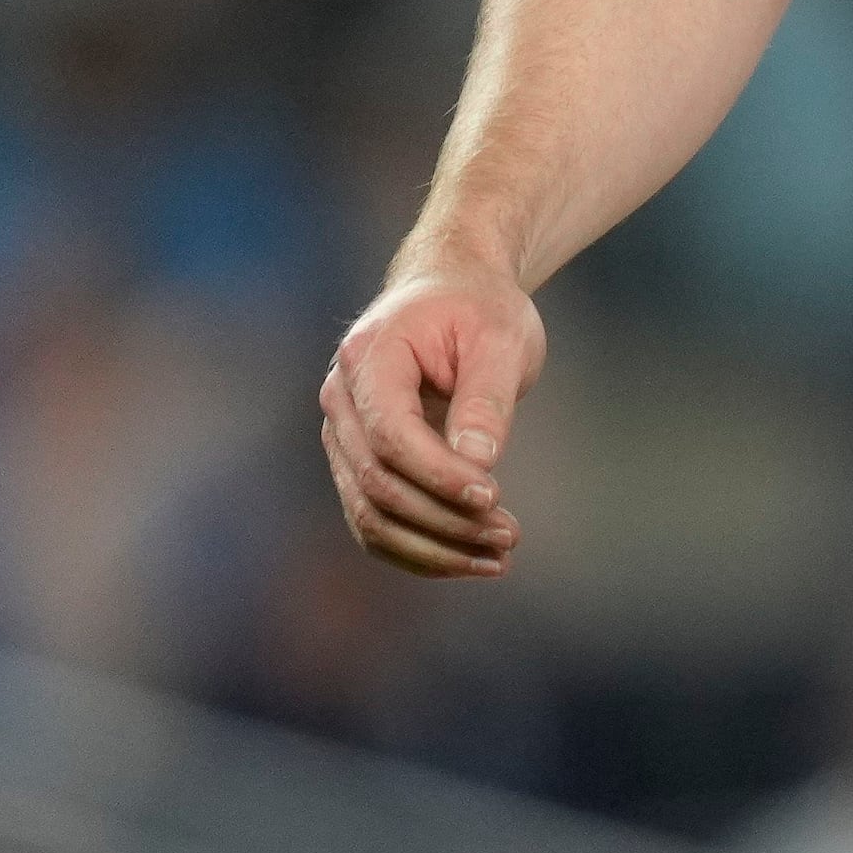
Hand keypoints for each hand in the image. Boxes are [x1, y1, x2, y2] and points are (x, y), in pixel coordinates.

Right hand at [319, 250, 543, 578]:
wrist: (453, 292)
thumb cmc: (479, 310)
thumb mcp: (500, 340)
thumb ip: (485, 401)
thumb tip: (478, 464)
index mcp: (369, 356)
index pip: (392, 435)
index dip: (439, 476)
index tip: (495, 496)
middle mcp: (341, 399)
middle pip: (377, 483)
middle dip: (444, 521)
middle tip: (511, 536)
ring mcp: (342, 434)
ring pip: (370, 514)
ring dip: (433, 548)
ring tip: (500, 558)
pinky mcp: (358, 461)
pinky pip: (375, 521)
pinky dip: (419, 550)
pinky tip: (470, 560)